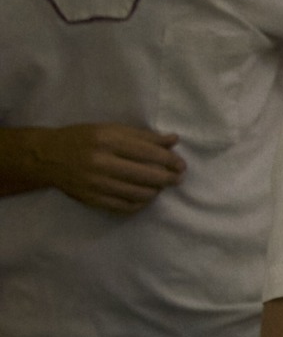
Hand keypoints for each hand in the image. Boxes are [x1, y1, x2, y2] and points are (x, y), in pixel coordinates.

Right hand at [29, 124, 184, 213]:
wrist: (47, 157)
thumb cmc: (83, 139)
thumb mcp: (110, 129)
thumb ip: (142, 136)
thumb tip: (173, 140)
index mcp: (107, 140)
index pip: (148, 153)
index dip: (170, 160)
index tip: (181, 164)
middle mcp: (101, 162)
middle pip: (147, 175)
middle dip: (168, 178)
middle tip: (178, 178)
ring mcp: (96, 184)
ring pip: (139, 194)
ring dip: (155, 191)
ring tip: (159, 186)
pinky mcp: (92, 199)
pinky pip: (125, 207)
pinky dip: (140, 203)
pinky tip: (144, 196)